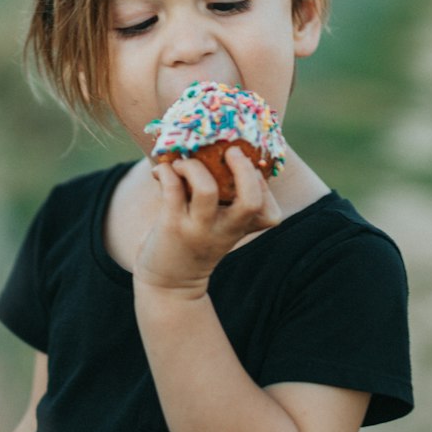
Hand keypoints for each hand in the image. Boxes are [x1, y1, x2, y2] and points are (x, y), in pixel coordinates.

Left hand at [134, 147, 280, 297]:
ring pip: (206, 190)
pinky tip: (161, 170)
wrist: (169, 283)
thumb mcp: (222, 228)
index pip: (270, 211)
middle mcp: (225, 230)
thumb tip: (219, 149)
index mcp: (241, 229)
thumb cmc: (196, 243)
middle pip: (250, 201)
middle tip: (230, 151)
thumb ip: (228, 199)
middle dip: (242, 169)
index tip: (245, 166)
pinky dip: (167, 171)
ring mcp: (197, 229)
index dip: (262, 184)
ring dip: (195, 166)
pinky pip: (172, 189)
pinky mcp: (171, 226)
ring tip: (184, 162)